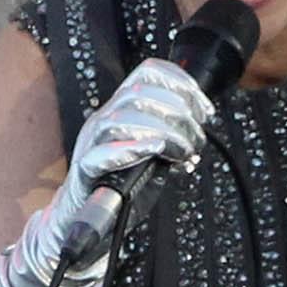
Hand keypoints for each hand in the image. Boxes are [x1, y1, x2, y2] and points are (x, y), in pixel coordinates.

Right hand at [63, 58, 213, 205]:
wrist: (83, 214)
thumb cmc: (118, 182)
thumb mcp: (152, 153)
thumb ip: (170, 138)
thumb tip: (197, 130)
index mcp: (121, 109)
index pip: (147, 73)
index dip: (180, 83)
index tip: (204, 109)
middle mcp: (105, 119)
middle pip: (139, 93)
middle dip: (178, 112)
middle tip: (195, 137)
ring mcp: (91, 142)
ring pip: (121, 119)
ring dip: (163, 132)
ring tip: (182, 150)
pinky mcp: (85, 170)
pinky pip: (100, 154)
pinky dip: (131, 149)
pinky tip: (154, 149)